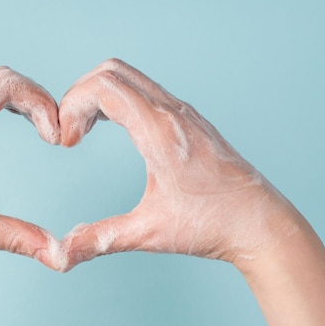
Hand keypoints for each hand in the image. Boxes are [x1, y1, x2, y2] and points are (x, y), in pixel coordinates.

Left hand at [0, 66, 60, 264]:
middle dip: (36, 99)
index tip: (57, 137)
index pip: (4, 85)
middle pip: (0, 77)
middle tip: (57, 133)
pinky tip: (21, 123)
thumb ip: (17, 238)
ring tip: (45, 128)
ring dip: (22, 99)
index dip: (40, 104)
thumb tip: (59, 255)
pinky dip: (6, 103)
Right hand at [58, 59, 301, 270]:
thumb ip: (100, 239)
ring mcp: (184, 112)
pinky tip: (116, 130)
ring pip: (130, 77)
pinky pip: (147, 91)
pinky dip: (120, 100)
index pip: (103, 86)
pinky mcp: (190, 120)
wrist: (262, 224)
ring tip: (87, 131)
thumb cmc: (213, 225)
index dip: (72, 106)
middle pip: (112, 71)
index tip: (68, 142)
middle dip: (80, 95)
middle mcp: (173, 112)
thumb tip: (62, 254)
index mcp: (160, 131)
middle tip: (71, 132)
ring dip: (100, 95)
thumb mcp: (150, 232)